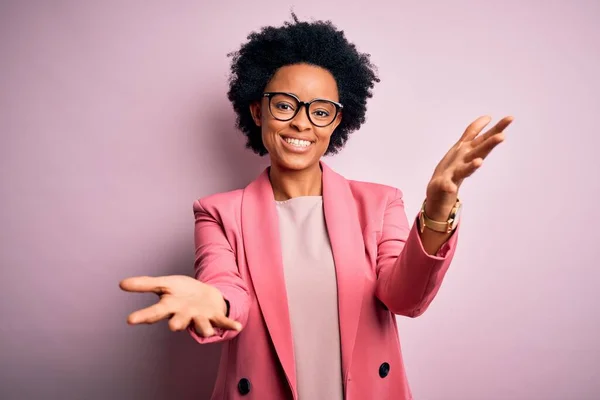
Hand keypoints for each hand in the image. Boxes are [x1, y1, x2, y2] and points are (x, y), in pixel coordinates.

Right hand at [119, 275, 241, 336]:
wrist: (203, 295)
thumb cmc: (181, 292)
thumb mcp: (164, 284)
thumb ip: (145, 285)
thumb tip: (120, 284)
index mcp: (170, 307)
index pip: (154, 312)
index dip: (143, 316)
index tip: (130, 320)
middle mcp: (184, 315)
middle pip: (178, 321)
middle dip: (177, 323)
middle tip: (173, 326)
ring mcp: (200, 317)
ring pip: (200, 325)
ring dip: (203, 328)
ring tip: (206, 330)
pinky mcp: (214, 315)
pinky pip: (222, 321)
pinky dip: (229, 325)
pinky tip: (238, 326)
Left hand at [425, 115, 513, 218]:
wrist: (440, 189)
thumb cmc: (454, 165)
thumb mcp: (464, 145)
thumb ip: (473, 131)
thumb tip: (488, 117)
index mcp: (470, 151)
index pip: (485, 137)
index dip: (497, 128)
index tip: (511, 118)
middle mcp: (466, 161)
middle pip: (479, 151)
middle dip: (490, 144)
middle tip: (502, 136)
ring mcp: (456, 173)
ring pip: (466, 169)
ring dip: (473, 166)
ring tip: (479, 162)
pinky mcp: (444, 183)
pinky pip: (446, 184)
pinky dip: (449, 186)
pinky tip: (451, 189)